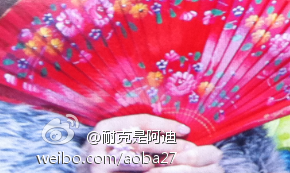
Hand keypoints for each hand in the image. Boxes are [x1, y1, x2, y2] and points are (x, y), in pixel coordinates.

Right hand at [80, 113, 222, 172]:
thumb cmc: (105, 159)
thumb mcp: (116, 142)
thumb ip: (136, 136)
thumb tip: (173, 130)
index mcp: (107, 126)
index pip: (141, 122)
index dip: (165, 124)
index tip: (186, 129)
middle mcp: (100, 140)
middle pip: (142, 139)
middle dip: (170, 143)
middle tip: (191, 148)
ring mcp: (98, 160)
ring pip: (139, 157)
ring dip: (164, 159)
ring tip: (183, 160)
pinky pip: (129, 169)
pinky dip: (146, 168)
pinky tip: (158, 168)